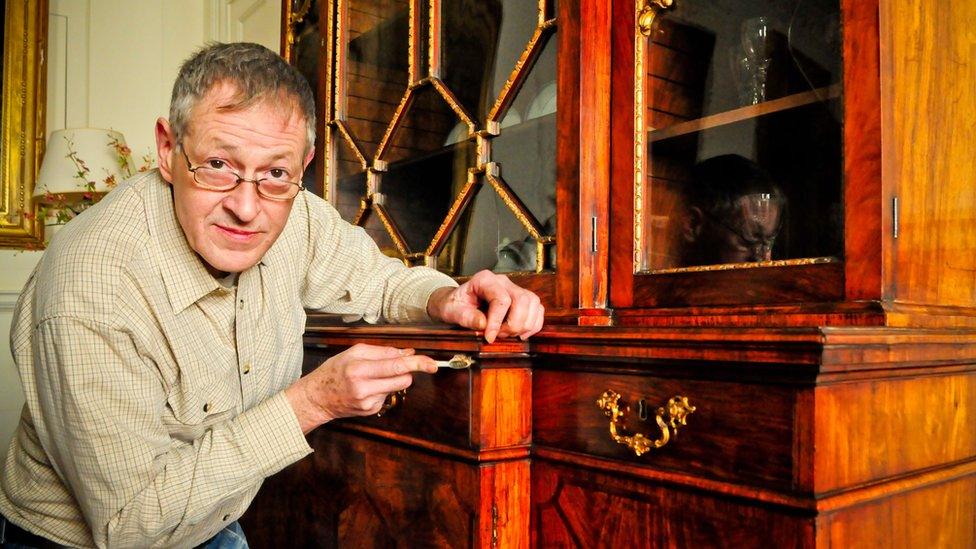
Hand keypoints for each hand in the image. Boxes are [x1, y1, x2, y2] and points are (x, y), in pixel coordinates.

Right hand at [285, 343, 436, 432]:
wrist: (317, 398)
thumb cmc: (334, 371)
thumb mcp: (353, 353)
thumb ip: (382, 351)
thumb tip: (407, 353)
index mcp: (358, 369)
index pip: (395, 366)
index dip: (417, 364)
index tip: (432, 363)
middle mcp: (364, 388)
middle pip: (403, 379)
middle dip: (407, 370)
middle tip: (402, 364)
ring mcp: (368, 402)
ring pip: (397, 387)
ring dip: (392, 379)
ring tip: (373, 377)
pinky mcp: (371, 411)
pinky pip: (388, 395)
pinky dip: (383, 389)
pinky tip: (367, 388)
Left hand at [427, 270, 544, 342]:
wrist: (457, 304)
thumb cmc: (454, 305)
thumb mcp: (451, 311)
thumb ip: (465, 317)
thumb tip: (483, 324)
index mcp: (484, 280)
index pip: (501, 299)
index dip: (497, 321)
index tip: (489, 337)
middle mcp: (502, 282)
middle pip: (522, 300)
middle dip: (514, 324)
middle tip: (498, 336)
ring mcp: (514, 289)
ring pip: (533, 303)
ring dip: (524, 325)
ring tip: (507, 334)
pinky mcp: (522, 300)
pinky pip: (537, 310)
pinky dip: (533, 325)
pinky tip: (520, 334)